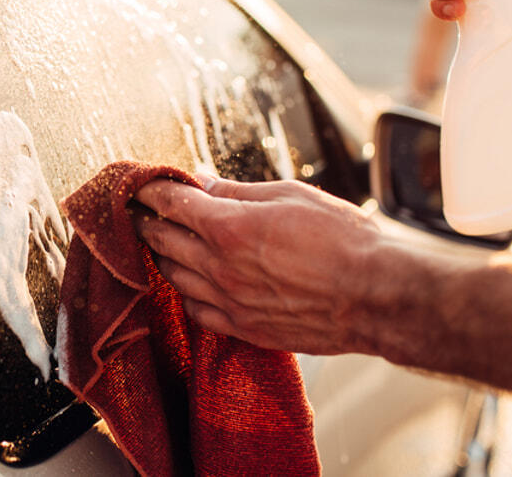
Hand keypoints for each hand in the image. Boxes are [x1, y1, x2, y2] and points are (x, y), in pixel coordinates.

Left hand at [133, 176, 390, 354]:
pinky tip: (190, 280)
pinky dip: (186, 291)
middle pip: (161, 239)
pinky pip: (196, 310)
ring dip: (161, 254)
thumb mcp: (290, 195)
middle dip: (144, 219)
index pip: (169, 204)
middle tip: (136, 209)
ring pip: (173, 275)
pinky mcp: (243, 328)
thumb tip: (201, 182)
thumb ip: (237, 191)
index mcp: (229, 228)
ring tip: (158, 240)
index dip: (149, 190)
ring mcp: (229, 302)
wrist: (375, 296)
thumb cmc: (343, 239)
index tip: (140, 183)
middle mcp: (220, 267)